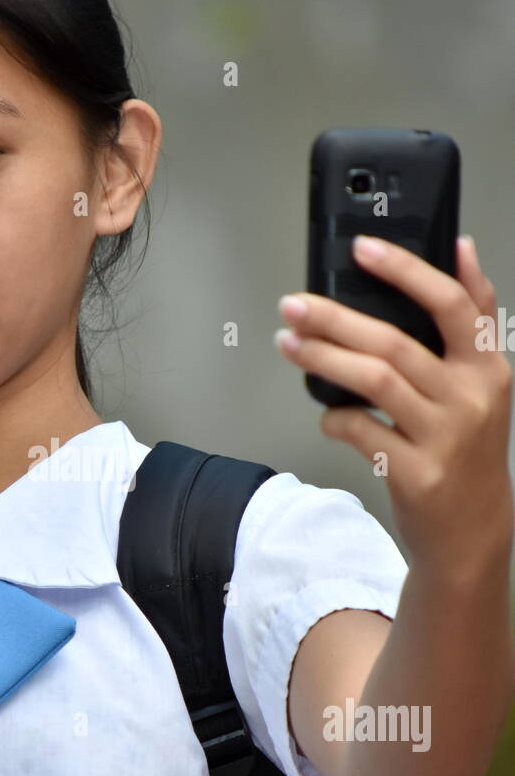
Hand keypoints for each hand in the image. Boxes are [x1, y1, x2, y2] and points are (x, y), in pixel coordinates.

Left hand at [273, 234, 513, 578]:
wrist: (473, 530)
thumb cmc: (467, 448)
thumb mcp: (484, 381)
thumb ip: (475, 318)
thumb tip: (461, 246)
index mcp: (487, 367)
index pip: (453, 304)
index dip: (407, 270)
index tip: (363, 248)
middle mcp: (470, 399)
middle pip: (395, 343)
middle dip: (335, 318)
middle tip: (293, 305)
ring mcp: (444, 438)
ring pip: (374, 382)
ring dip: (323, 359)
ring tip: (289, 345)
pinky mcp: (415, 475)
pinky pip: (361, 432)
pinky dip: (335, 419)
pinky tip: (326, 415)